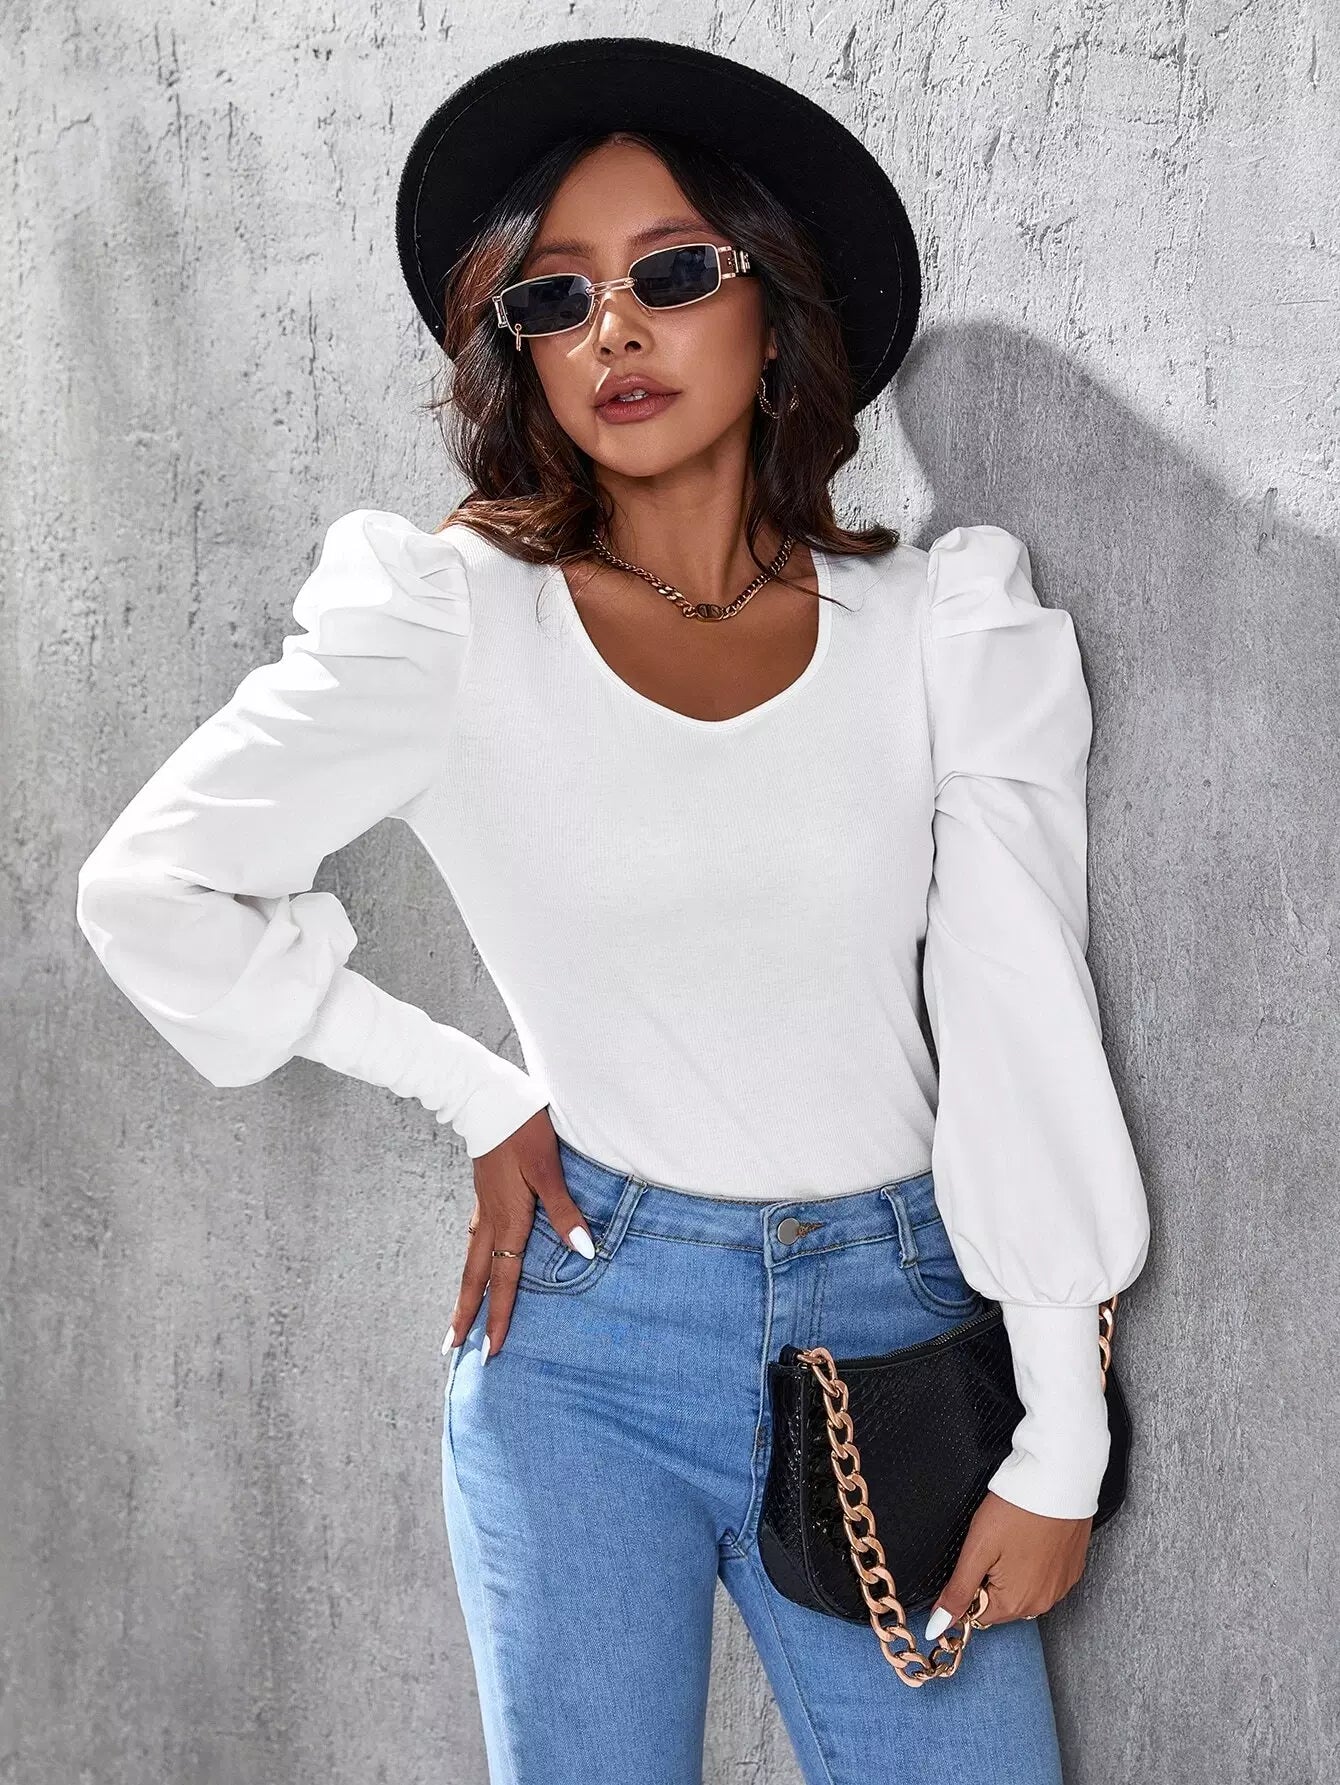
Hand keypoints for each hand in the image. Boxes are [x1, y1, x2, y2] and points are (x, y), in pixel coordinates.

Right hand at [442, 1107, 595, 1363]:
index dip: (498, 1318)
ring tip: (458, 1322)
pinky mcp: (484, 1196)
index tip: (490, 1353)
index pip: (503, 1281)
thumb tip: (585, 1251)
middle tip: (451, 1352)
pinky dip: (474, 1266)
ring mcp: (483, 1209)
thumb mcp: (549, 1169)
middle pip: (474, 1279)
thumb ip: (565, 1211)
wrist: (487, 1098)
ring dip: (466, 1295)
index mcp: (508, 1220)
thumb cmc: (524, 1131)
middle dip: (464, 1318)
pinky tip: (477, 1267)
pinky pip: (475, 1243)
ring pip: (471, 1262)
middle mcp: (490, 1221)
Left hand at [923, 1490, 1092, 1637]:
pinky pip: (1045, 1578)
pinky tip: (1032, 1538)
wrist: (1058, 1481)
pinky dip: (1035, 1564)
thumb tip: (936, 1628)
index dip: (969, 1587)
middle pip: (1001, 1604)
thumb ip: (958, 1592)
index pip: (978, 1614)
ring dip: (1013, 1573)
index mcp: (1015, 1604)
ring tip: (1014, 1538)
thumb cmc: (1015, 1510)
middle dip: (991, 1580)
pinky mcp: (1072, 1571)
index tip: (976, 1557)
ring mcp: (1061, 1588)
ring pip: (1024, 1591)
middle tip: (994, 1544)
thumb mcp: (977, 1549)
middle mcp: (1043, 1604)